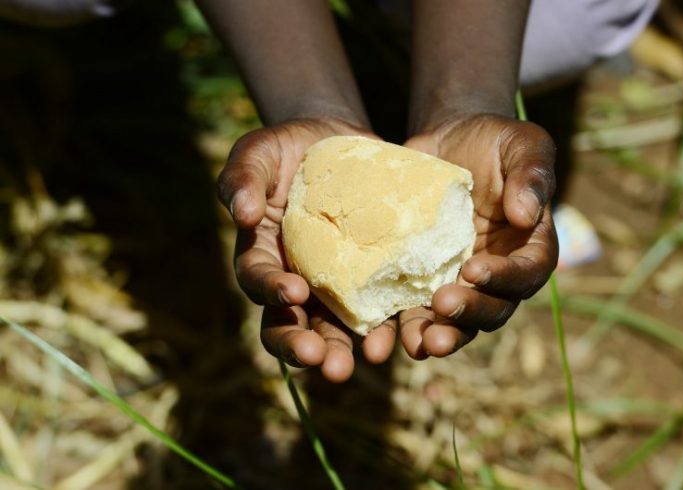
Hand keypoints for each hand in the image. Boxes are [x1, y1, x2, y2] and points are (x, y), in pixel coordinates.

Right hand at [219, 118, 396, 381]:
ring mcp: (333, 286)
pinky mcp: (370, 279)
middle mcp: (294, 281)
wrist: (338, 143)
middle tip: (324, 361)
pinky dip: (389, 325)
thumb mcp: (259, 152)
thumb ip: (242, 178)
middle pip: (290, 324)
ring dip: (346, 349)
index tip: (293, 293)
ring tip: (368, 361)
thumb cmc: (289, 149)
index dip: (272, 291)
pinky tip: (404, 336)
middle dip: (304, 347)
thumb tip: (239, 213)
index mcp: (262, 255)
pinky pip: (378, 308)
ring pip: (333, 329)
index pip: (258, 280)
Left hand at [400, 114, 557, 358]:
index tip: (473, 270)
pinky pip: (418, 309)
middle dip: (470, 315)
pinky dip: (407, 325)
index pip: (527, 271)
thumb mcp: (522, 143)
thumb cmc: (493, 140)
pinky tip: (387, 335)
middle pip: (494, 307)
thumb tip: (527, 215)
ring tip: (422, 344)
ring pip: (458, 321)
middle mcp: (499, 272)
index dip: (504, 278)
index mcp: (529, 245)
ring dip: (442, 336)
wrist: (447, 141)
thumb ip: (532, 174)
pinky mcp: (425, 280)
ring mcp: (461, 281)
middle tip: (443, 309)